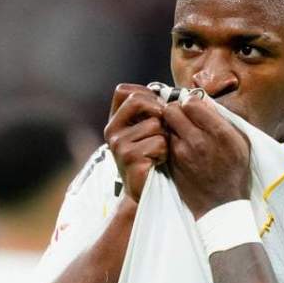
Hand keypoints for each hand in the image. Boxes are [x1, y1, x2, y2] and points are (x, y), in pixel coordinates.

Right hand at [104, 84, 166, 201]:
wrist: (147, 192)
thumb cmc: (153, 158)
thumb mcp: (149, 130)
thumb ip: (151, 111)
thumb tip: (171, 94)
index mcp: (115, 121)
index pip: (123, 90)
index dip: (145, 94)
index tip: (158, 108)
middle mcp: (112, 130)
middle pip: (138, 101)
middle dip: (158, 112)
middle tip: (164, 130)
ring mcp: (119, 145)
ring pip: (155, 124)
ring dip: (165, 137)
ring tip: (159, 152)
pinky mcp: (129, 159)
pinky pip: (159, 143)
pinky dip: (165, 152)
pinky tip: (158, 162)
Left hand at [162, 92, 250, 218]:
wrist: (222, 206)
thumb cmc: (235, 172)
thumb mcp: (240, 143)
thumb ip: (223, 120)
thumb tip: (205, 101)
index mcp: (219, 133)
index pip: (192, 102)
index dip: (190, 102)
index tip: (193, 107)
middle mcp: (199, 140)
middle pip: (172, 110)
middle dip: (175, 110)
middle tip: (182, 116)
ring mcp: (182, 153)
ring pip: (165, 126)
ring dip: (171, 126)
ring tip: (181, 132)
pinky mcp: (172, 164)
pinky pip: (165, 143)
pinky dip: (169, 141)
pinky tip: (180, 147)